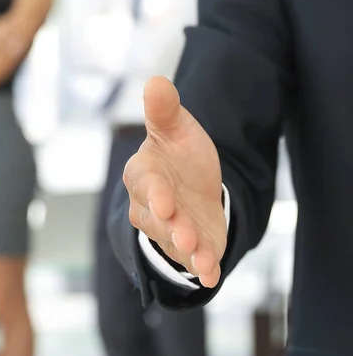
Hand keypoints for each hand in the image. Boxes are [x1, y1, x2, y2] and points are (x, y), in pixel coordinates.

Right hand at [124, 76, 226, 287]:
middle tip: (187, 236)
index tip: (166, 203)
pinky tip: (211, 275)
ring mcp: (168, 228)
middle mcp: (149, 205)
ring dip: (189, 251)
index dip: (155, 194)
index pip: (145, 183)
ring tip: (204, 258)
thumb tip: (156, 80)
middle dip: (172, 228)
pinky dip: (201, 268)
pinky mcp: (188, 245)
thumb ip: (164, 109)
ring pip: (174, 242)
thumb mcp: (176, 127)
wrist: (194, 180)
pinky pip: (191, 259)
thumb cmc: (178, 151)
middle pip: (157, 219)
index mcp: (144, 173)